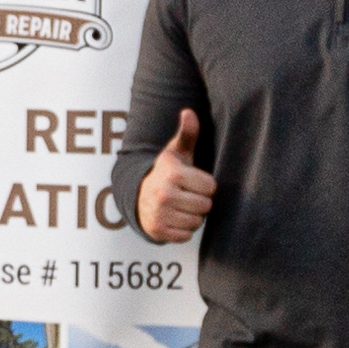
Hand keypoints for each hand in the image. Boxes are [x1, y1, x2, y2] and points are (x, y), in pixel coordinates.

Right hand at [135, 110, 213, 244]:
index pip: (211, 187)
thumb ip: (187, 133)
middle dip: (200, 201)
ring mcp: (159, 213)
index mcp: (173, 173)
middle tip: (188, 195)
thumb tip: (188, 112)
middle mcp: (164, 194)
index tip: (194, 181)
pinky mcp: (157, 231)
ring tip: (181, 205)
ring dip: (193, 216)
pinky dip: (183, 229)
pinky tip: (175, 217)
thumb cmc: (165, 172)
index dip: (205, 185)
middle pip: (206, 206)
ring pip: (197, 222)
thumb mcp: (175, 153)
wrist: (137, 195)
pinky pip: (186, 235)